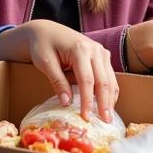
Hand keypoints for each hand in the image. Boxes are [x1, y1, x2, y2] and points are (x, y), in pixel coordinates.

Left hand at [0, 20, 117, 120]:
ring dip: (110, 98)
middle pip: (103, 80)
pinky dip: (110, 90)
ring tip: (108, 117)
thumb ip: (57, 81)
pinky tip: (107, 103)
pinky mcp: (102, 55)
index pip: (87, 80)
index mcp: (80, 49)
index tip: (86, 117)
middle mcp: (95, 49)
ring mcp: (101, 51)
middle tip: (105, 121)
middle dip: (105, 103)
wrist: (46, 30)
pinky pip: (109, 75)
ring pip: (110, 79)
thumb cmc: (42, 45)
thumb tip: (66, 103)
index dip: (88, 101)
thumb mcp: (45, 63)